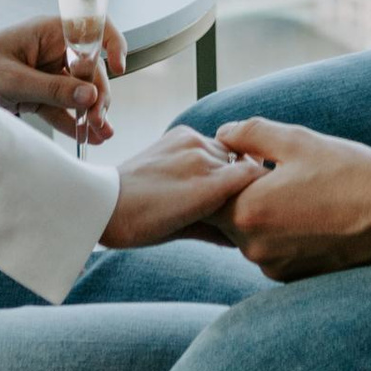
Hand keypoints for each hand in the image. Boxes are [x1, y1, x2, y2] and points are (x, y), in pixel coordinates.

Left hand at [0, 12, 125, 146]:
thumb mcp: (13, 79)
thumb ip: (52, 89)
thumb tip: (90, 95)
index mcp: (49, 32)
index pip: (92, 28)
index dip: (112, 43)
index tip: (119, 67)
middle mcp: (54, 49)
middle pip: (90, 68)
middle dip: (98, 93)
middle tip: (97, 119)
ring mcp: (49, 72)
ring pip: (80, 90)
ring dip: (91, 111)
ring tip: (100, 134)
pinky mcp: (41, 94)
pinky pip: (65, 107)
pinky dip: (76, 121)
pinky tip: (90, 137)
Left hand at [102, 126, 259, 248]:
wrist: (105, 201)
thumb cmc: (141, 225)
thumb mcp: (182, 233)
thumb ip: (217, 230)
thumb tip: (241, 238)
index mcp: (205, 187)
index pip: (253, 175)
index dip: (261, 186)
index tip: (265, 197)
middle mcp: (201, 158)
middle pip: (241, 163)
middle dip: (244, 179)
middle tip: (243, 196)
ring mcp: (190, 142)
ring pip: (225, 152)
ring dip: (226, 166)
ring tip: (218, 185)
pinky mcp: (179, 133)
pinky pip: (207, 142)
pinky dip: (208, 156)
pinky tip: (198, 171)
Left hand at [213, 119, 370, 279]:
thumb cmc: (349, 172)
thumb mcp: (297, 141)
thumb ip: (250, 134)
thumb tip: (222, 133)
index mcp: (248, 211)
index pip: (209, 193)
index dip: (220, 171)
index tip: (241, 156)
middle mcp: (254, 247)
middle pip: (226, 216)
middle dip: (241, 192)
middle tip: (272, 169)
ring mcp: (273, 266)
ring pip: (249, 233)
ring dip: (261, 212)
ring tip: (298, 190)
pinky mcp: (292, 277)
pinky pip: (271, 250)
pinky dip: (280, 232)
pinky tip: (309, 212)